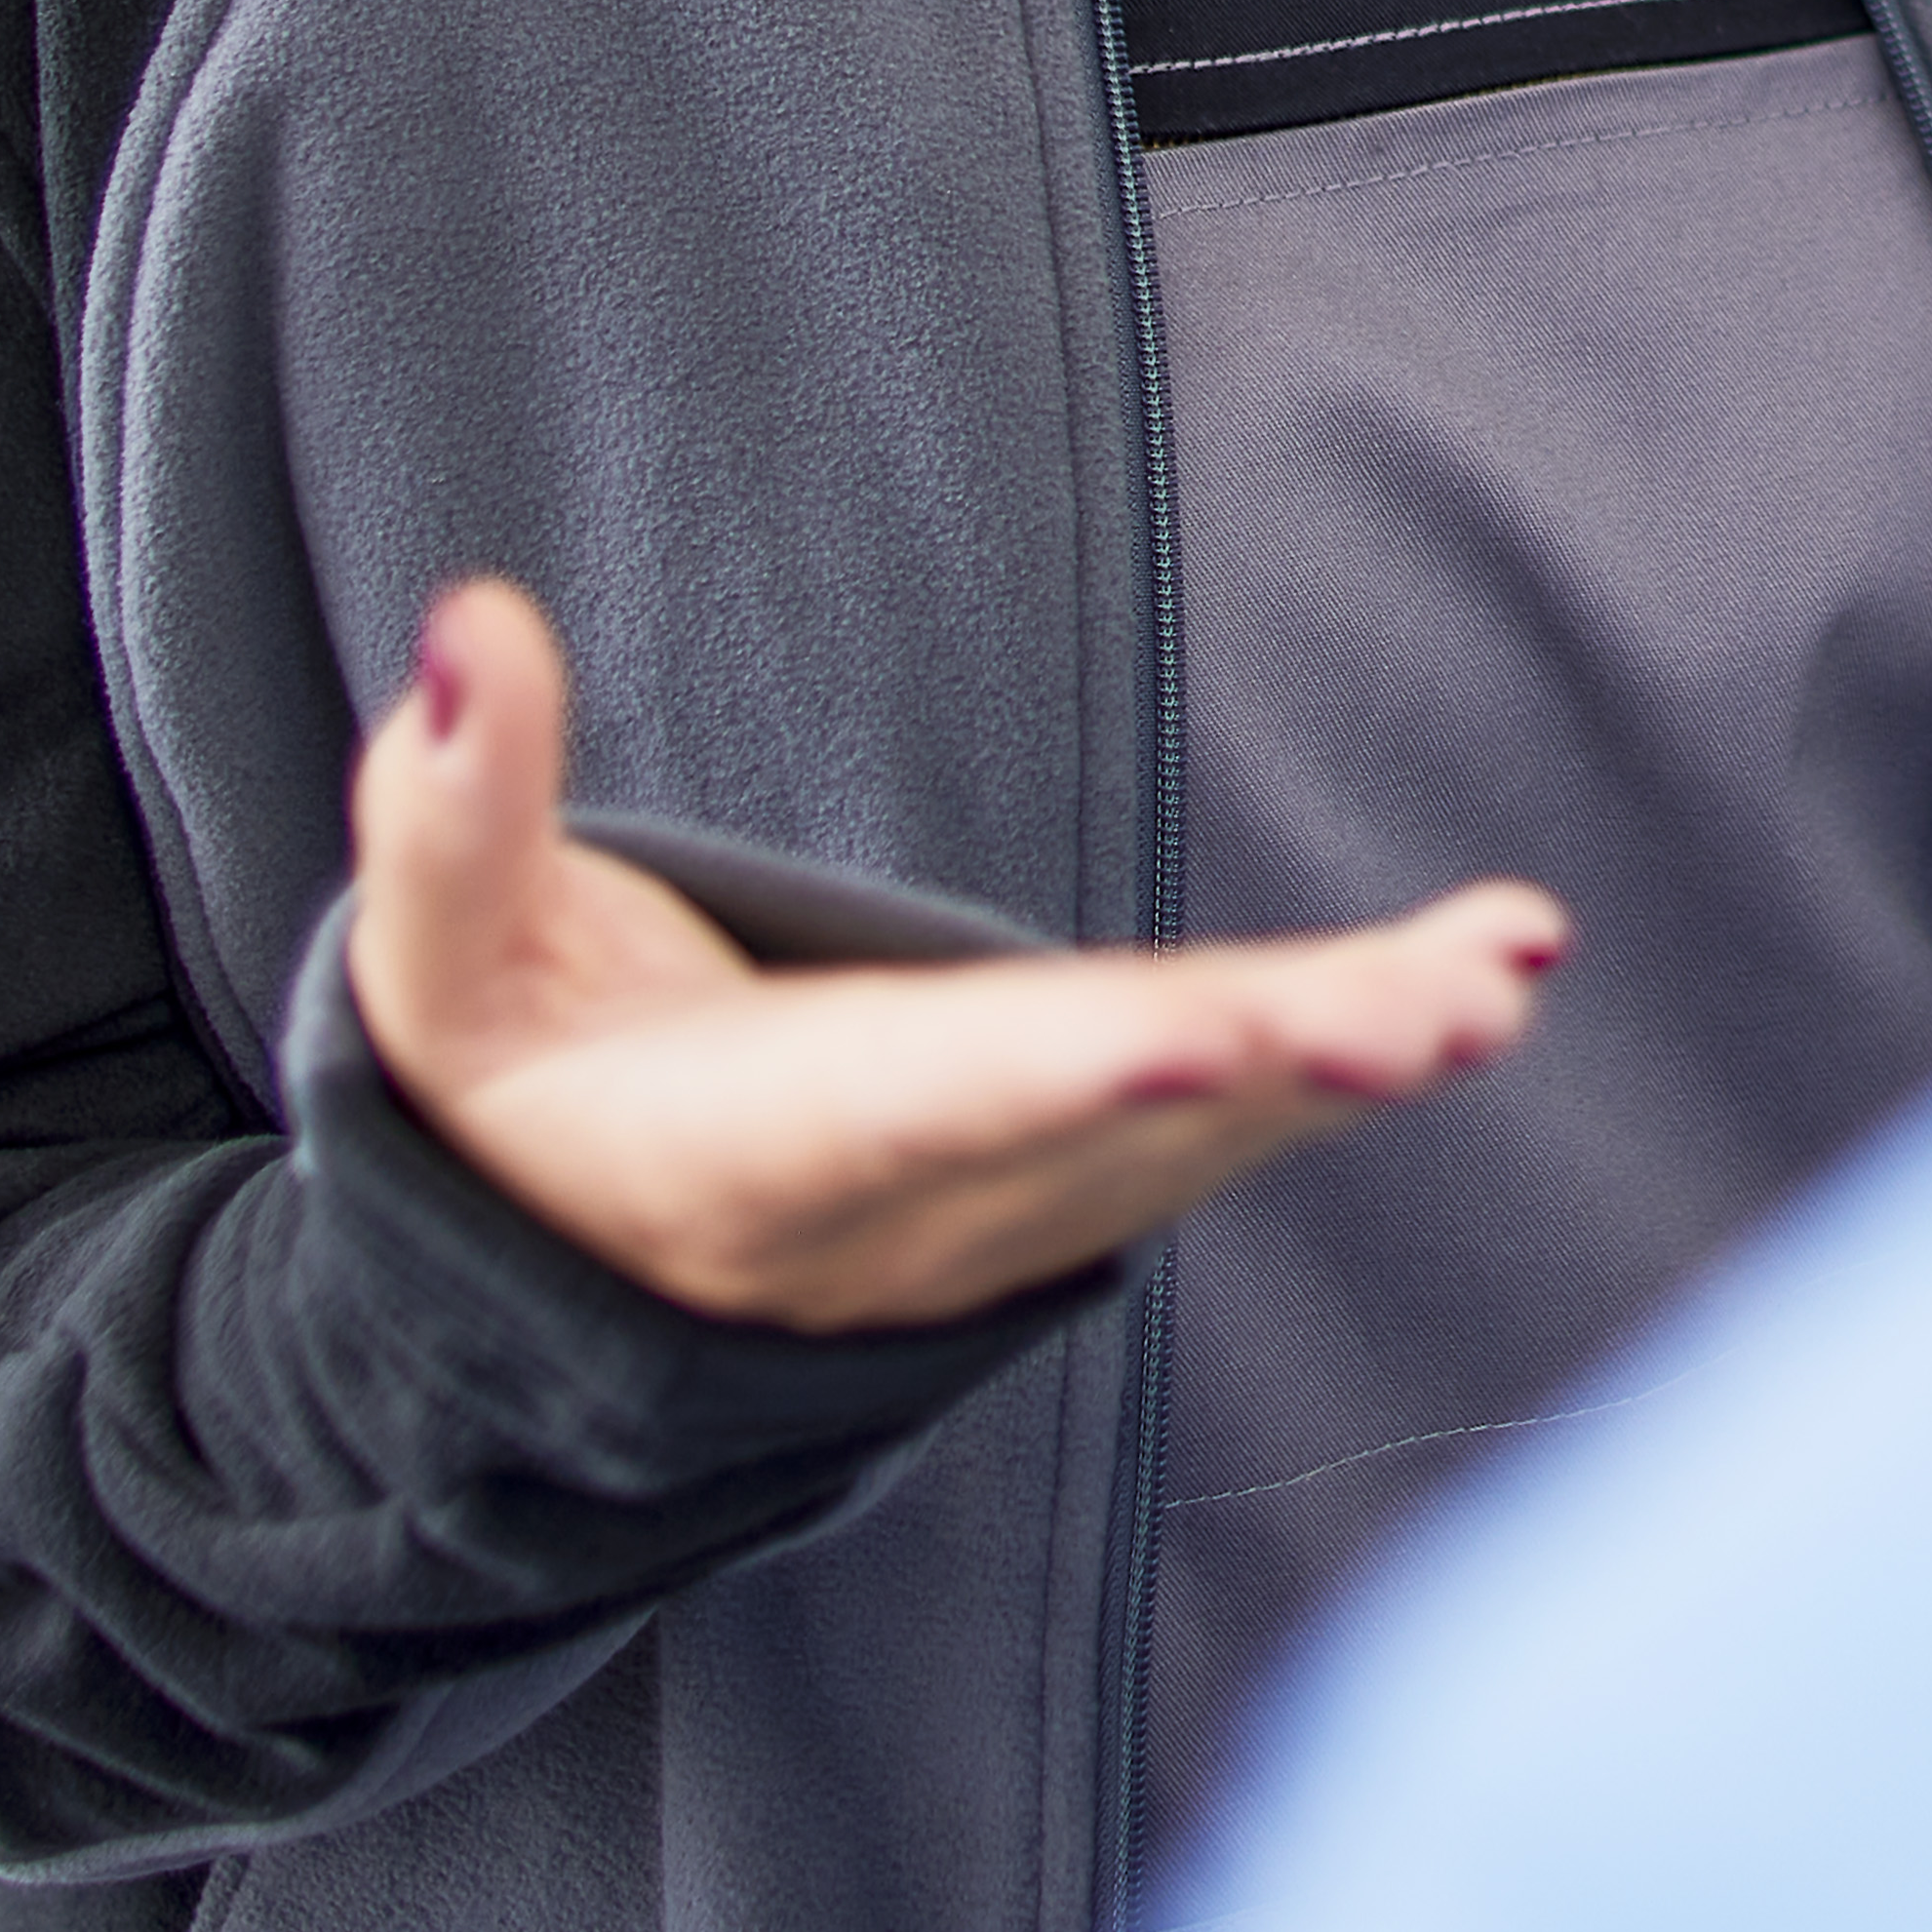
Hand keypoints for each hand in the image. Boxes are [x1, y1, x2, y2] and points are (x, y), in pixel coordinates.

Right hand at [345, 575, 1563, 1333]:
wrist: (549, 1306)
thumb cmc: (501, 1103)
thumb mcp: (436, 980)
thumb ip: (452, 814)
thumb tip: (468, 625)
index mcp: (744, 1155)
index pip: (912, 1105)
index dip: (1050, 1079)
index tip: (1182, 1038)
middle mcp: (904, 1213)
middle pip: (1106, 1129)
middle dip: (1268, 1068)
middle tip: (1432, 1012)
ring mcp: (1006, 1219)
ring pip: (1203, 1140)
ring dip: (1353, 1062)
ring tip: (1491, 982)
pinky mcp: (1076, 1190)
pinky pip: (1237, 1129)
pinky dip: (1365, 1055)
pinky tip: (1496, 984)